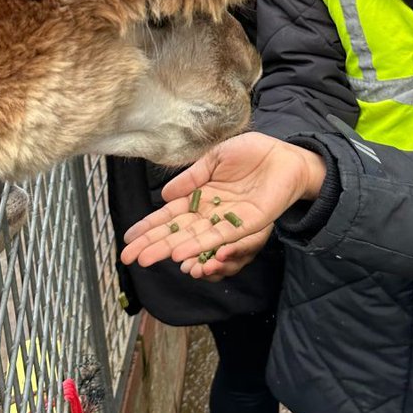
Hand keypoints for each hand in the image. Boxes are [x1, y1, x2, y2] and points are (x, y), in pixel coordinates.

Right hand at [121, 132, 325, 273]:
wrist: (285, 155)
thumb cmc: (252, 153)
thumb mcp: (215, 158)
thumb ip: (192, 178)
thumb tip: (164, 196)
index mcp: (201, 196)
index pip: (169, 215)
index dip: (149, 226)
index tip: (128, 239)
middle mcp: (210, 212)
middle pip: (176, 231)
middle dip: (152, 244)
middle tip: (128, 257)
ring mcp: (226, 220)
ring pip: (193, 238)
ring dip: (170, 249)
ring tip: (147, 259)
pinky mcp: (245, 224)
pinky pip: (218, 237)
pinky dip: (198, 245)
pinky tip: (180, 253)